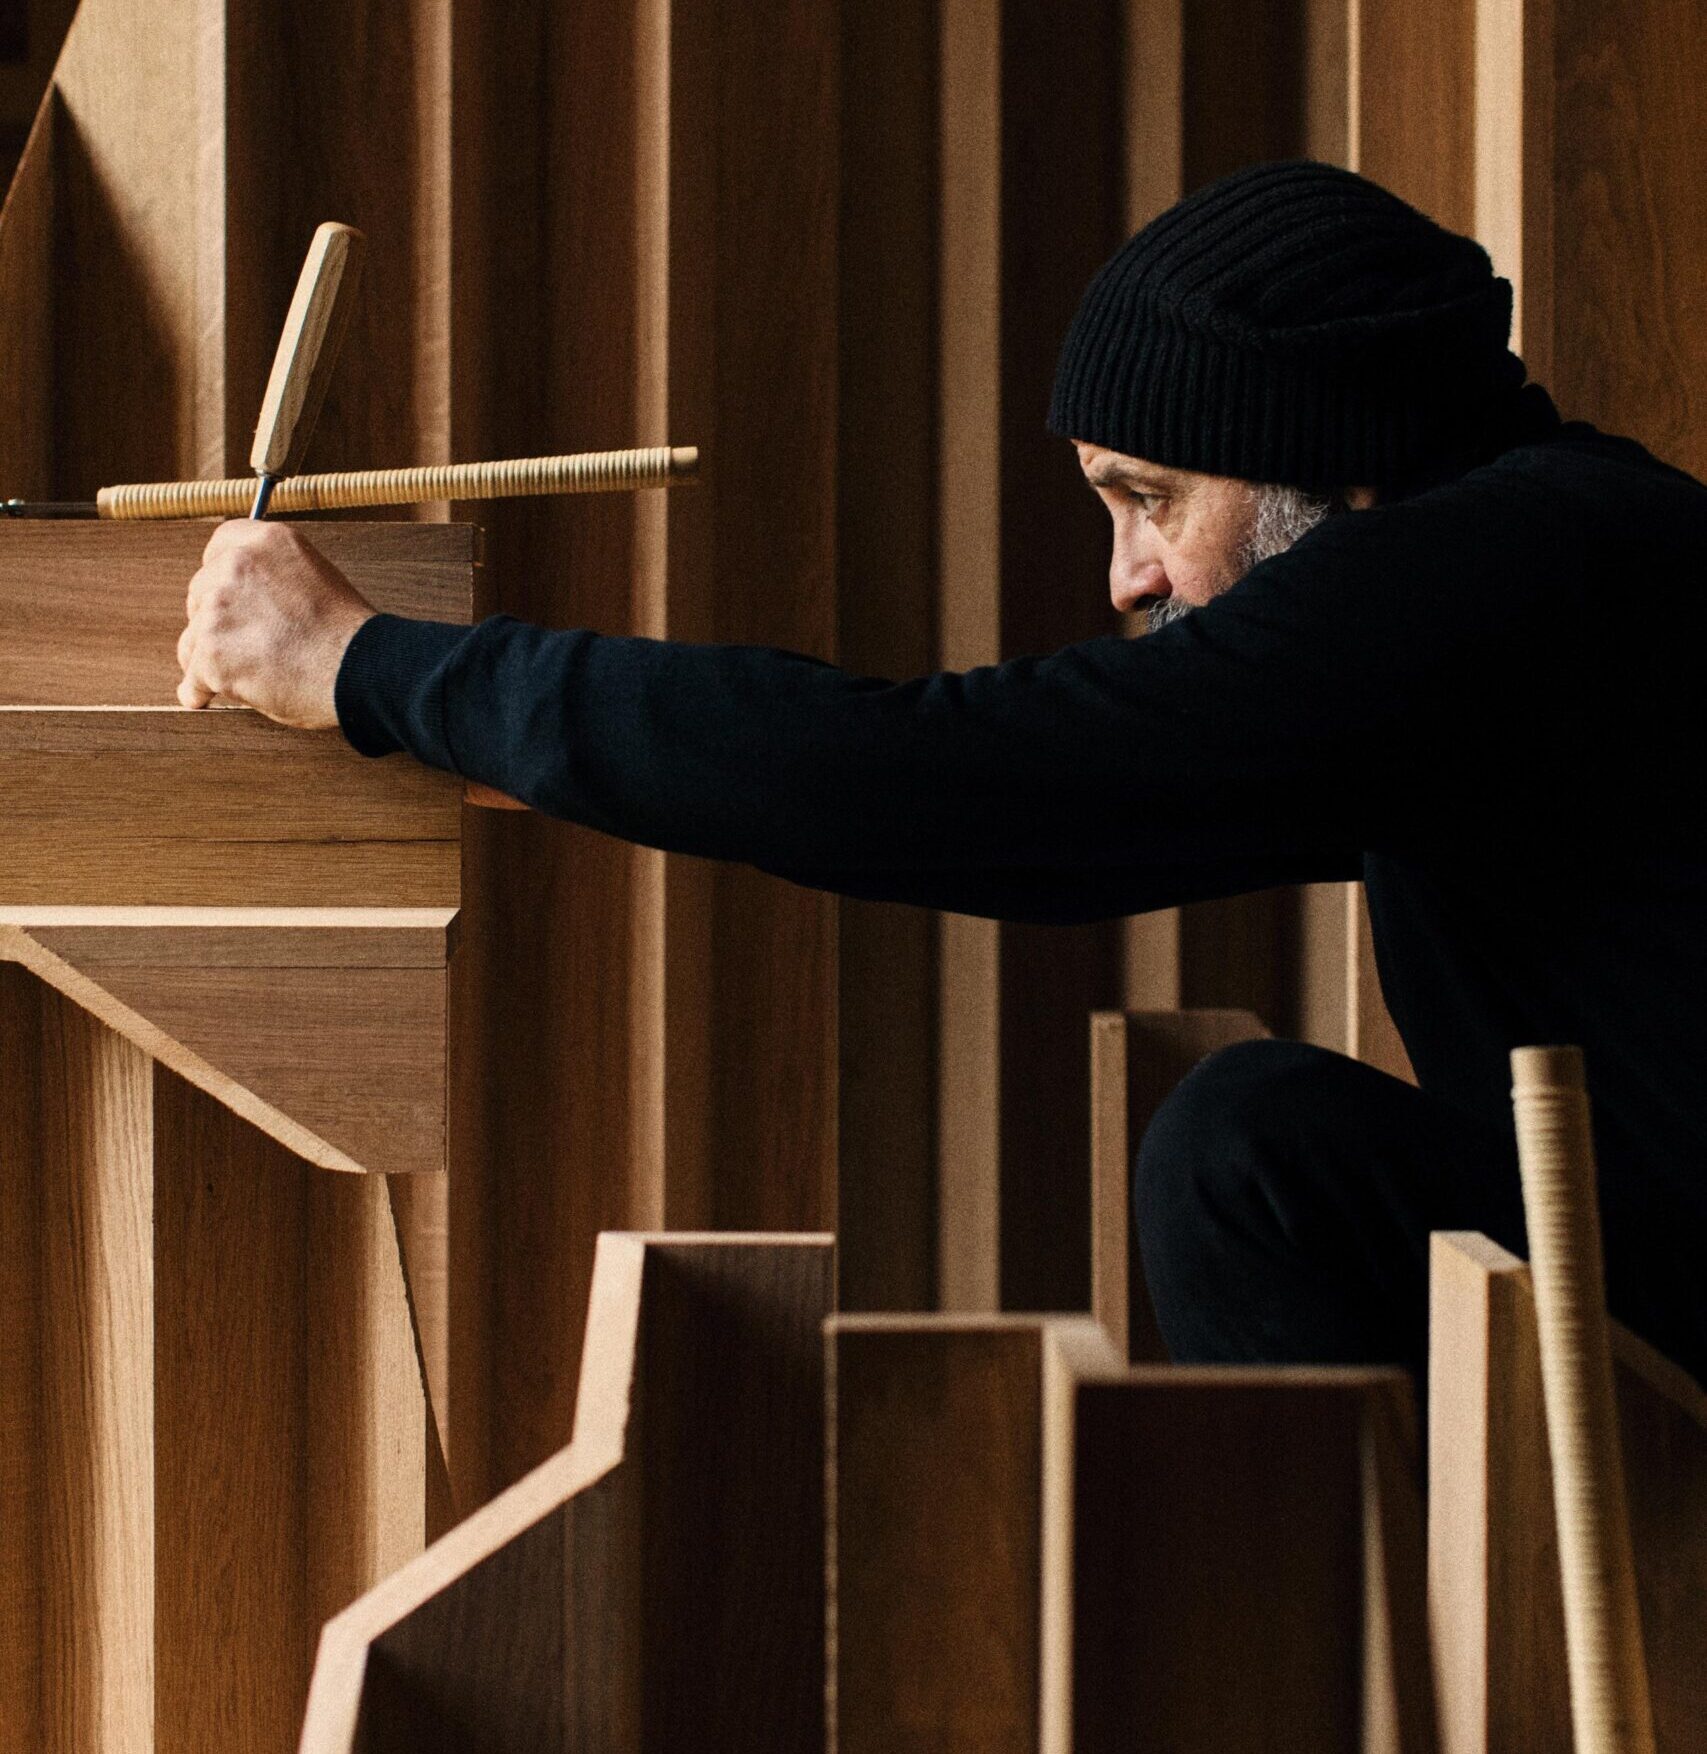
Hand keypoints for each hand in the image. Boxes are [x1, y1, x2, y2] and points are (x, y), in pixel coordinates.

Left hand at [177, 520, 376, 727]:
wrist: (363, 669)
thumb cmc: (349, 635)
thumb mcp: (314, 577)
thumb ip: (274, 576)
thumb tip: (246, 599)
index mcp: (266, 542)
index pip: (219, 549)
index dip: (223, 579)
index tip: (232, 601)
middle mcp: (237, 566)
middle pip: (200, 594)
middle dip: (218, 620)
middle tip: (248, 644)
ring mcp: (219, 610)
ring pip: (193, 638)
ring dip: (211, 658)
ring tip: (244, 675)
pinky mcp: (212, 654)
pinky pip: (193, 679)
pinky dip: (203, 691)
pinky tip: (213, 696)